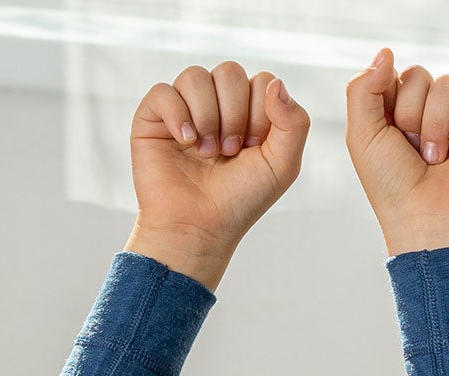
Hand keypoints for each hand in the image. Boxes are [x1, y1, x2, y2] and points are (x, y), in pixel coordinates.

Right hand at [125, 63, 309, 290]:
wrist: (198, 229)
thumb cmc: (239, 201)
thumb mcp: (282, 166)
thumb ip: (295, 123)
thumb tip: (276, 84)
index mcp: (248, 110)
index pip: (261, 81)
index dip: (260, 114)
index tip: (252, 149)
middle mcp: (216, 103)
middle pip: (229, 72)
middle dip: (233, 114)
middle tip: (228, 152)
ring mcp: (184, 108)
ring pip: (195, 76)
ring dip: (206, 117)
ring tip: (205, 153)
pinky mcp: (153, 118)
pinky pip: (164, 92)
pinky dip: (177, 116)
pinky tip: (185, 142)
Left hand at [345, 45, 448, 256]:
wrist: (427, 220)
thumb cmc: (392, 188)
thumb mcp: (362, 135)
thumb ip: (362, 88)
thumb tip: (387, 52)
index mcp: (396, 114)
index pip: (393, 75)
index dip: (388, 100)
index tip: (389, 135)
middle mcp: (427, 113)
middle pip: (419, 75)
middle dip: (411, 113)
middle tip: (412, 151)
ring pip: (447, 83)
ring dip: (435, 123)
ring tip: (435, 158)